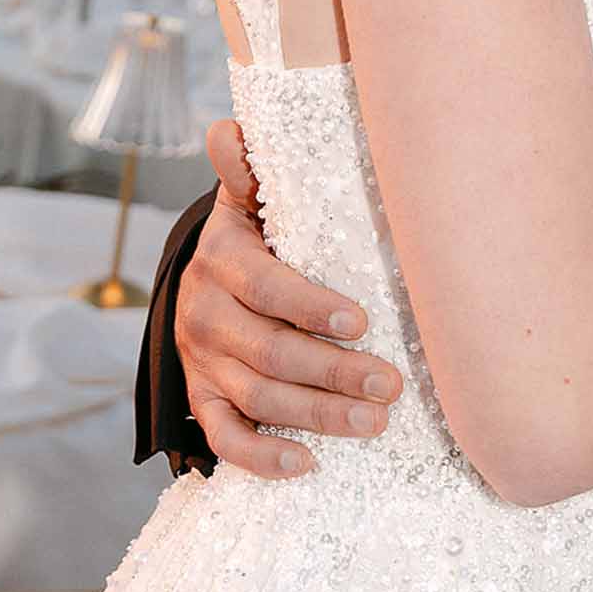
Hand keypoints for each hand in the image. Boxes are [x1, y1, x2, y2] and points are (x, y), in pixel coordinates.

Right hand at [176, 118, 403, 478]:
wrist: (202, 278)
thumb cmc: (251, 234)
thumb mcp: (246, 197)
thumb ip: (249, 168)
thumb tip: (231, 128)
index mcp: (223, 259)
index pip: (266, 288)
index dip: (311, 307)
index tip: (362, 320)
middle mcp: (206, 314)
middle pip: (270, 353)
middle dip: (332, 373)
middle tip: (391, 386)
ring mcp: (201, 361)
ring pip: (257, 399)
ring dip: (317, 417)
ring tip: (375, 423)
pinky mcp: (201, 397)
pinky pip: (225, 437)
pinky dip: (262, 457)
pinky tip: (309, 463)